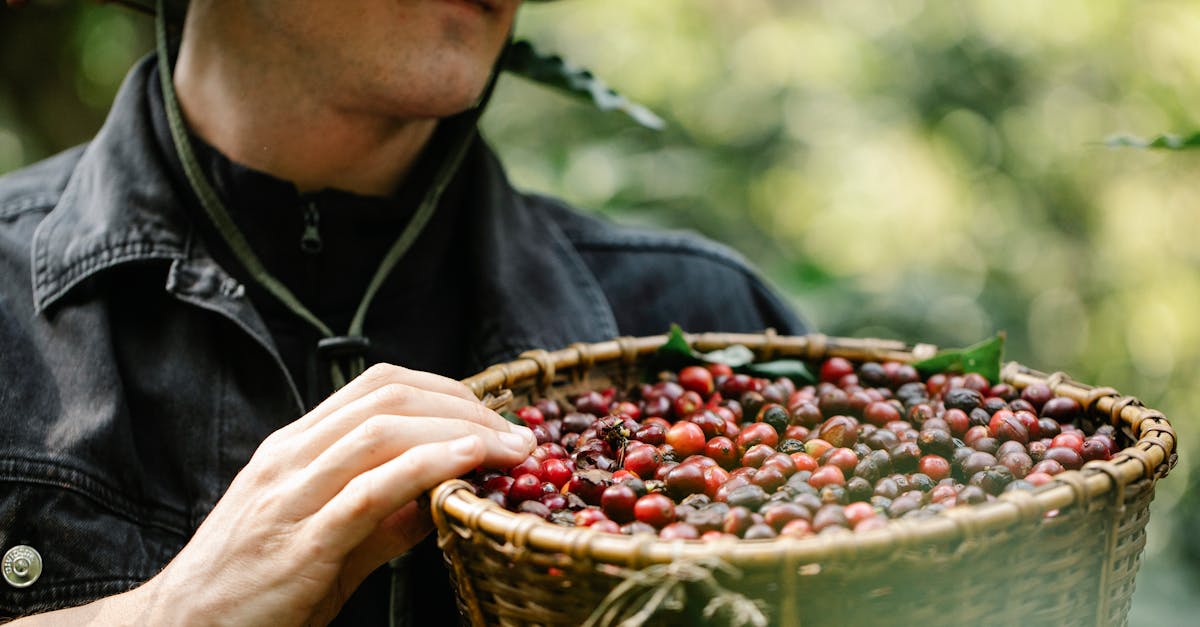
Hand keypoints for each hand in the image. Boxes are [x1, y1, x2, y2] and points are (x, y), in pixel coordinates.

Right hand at [128, 363, 532, 624]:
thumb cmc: (252, 587)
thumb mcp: (322, 538)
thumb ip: (382, 514)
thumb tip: (444, 491)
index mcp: (293, 448)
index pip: (377, 386)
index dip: (446, 390)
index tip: (494, 416)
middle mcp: (289, 459)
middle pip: (389, 398)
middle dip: (465, 407)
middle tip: (518, 435)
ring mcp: (289, 498)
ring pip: (382, 432)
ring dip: (460, 431)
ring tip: (510, 449)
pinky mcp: (299, 545)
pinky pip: (369, 491)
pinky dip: (426, 467)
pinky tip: (467, 464)